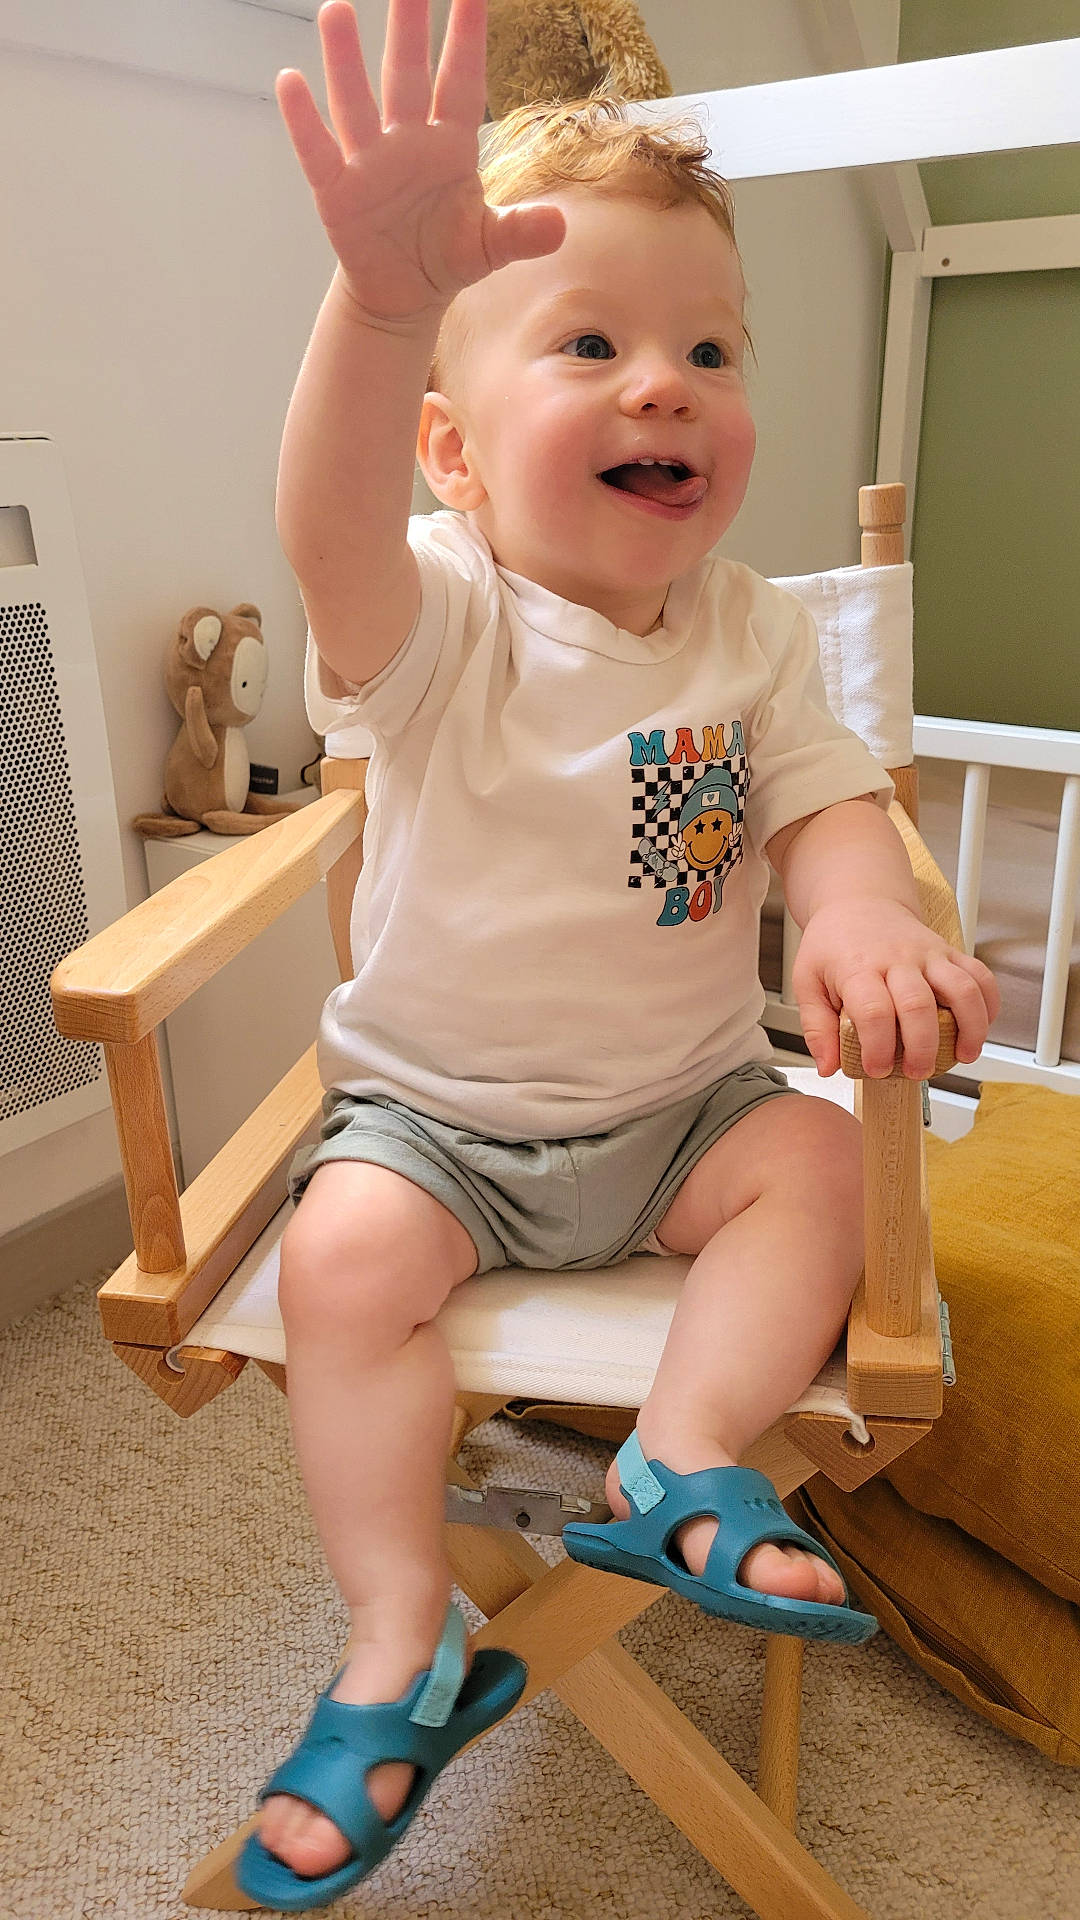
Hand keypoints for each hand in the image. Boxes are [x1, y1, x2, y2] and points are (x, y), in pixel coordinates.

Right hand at [276, 0, 564, 324]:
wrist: (404, 296)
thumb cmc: (447, 257)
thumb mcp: (490, 247)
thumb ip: (521, 232)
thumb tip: (561, 227)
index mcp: (451, 146)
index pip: (461, 82)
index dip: (468, 39)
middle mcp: (407, 142)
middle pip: (407, 76)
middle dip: (407, 28)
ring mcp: (369, 162)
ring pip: (357, 102)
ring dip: (345, 61)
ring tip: (335, 9)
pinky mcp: (336, 192)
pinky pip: (318, 150)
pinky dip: (303, 120)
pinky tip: (291, 80)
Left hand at [791, 898, 1000, 1079]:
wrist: (858, 902)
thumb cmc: (833, 944)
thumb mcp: (807, 980)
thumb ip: (816, 1027)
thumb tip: (830, 1067)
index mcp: (858, 967)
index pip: (873, 1011)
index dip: (878, 1047)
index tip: (877, 1069)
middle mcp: (897, 959)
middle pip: (918, 1005)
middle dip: (922, 1047)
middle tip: (916, 1071)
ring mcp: (928, 953)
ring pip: (961, 989)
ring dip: (968, 1027)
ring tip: (963, 1055)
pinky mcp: (949, 952)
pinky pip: (980, 975)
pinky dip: (989, 1003)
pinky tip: (980, 1027)